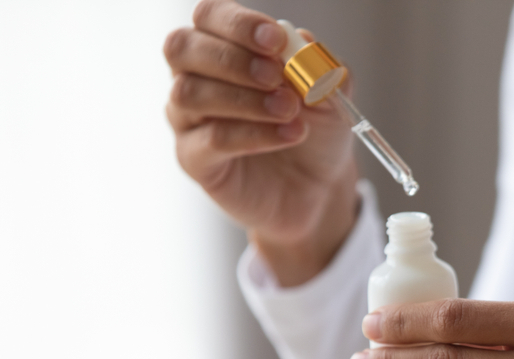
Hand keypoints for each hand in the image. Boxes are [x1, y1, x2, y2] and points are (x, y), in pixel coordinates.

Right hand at [164, 0, 358, 285]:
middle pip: (182, 48)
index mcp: (224, 48)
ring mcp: (189, 120)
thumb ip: (318, 66)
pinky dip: (253, 135)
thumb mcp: (331, 94)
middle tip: (276, 77)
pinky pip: (211, 140)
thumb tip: (302, 42)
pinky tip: (288, 134)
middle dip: (232, 58)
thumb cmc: (316, 131)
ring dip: (245, 98)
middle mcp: (196, 78)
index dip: (238, 24)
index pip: (209, 17)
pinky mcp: (195, 160)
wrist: (320, 187)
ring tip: (290, 110)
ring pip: (190, 94)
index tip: (276, 40)